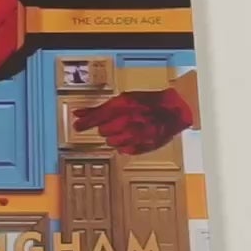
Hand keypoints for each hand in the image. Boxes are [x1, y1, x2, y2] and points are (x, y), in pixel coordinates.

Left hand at [71, 88, 194, 154]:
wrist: (173, 111)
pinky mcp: (140, 147)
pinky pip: (124, 150)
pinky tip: (131, 137)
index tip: (76, 126)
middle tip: (115, 122)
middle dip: (106, 127)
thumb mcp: (123, 99)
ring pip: (112, 142)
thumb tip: (79, 113)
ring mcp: (133, 137)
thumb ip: (98, 109)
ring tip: (125, 129)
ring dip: (115, 137)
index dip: (83, 124)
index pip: (94, 119)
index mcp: (120, 108)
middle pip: (103, 131)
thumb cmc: (151, 103)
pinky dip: (125, 145)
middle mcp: (125, 123)